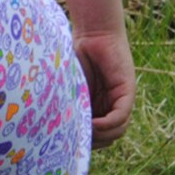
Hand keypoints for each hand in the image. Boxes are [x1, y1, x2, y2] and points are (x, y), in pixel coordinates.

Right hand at [74, 29, 134, 147]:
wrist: (91, 31)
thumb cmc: (72, 55)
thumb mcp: (64, 86)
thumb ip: (63, 104)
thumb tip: (47, 132)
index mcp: (96, 107)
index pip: (98, 137)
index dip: (84, 143)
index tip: (66, 141)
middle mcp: (110, 106)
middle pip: (108, 138)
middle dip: (92, 143)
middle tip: (74, 139)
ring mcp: (120, 99)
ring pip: (117, 131)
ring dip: (100, 136)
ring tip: (83, 132)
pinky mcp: (127, 91)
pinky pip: (120, 116)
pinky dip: (107, 124)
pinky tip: (93, 124)